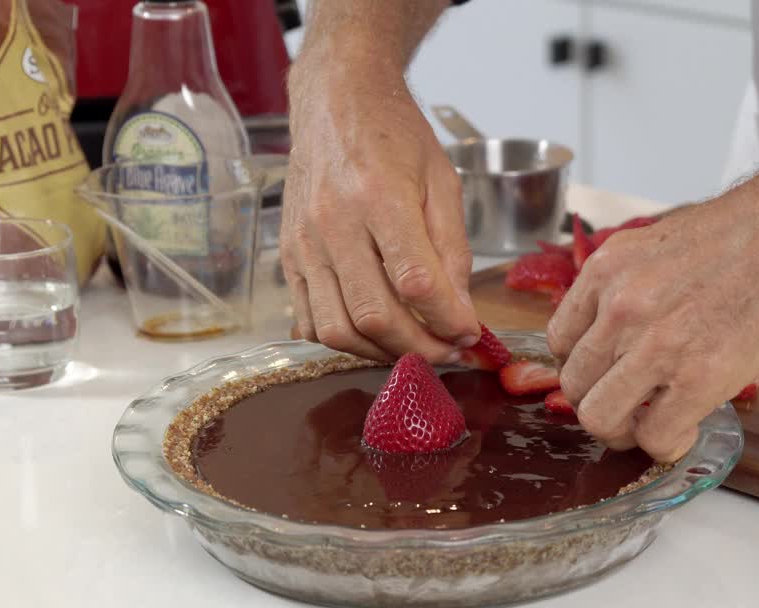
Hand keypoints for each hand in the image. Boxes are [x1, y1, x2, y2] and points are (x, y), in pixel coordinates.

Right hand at [279, 58, 479, 363]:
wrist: (335, 103)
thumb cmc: (394, 136)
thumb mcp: (442, 181)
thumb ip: (452, 249)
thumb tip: (460, 313)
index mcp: (379, 197)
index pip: (414, 282)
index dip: (447, 320)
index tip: (470, 333)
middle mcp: (334, 224)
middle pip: (374, 315)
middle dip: (419, 347)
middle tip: (449, 351)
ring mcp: (304, 244)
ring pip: (337, 329)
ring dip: (380, 353)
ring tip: (413, 348)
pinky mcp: (288, 257)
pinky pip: (309, 320)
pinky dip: (344, 341)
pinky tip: (373, 335)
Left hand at [547, 187, 758, 460]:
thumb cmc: (754, 229)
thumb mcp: (663, 244)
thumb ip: (631, 287)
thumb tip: (619, 332)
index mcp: (606, 269)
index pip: (560, 342)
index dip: (585, 368)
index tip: (611, 376)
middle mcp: (620, 305)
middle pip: (574, 386)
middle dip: (601, 404)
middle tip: (633, 408)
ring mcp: (657, 342)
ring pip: (600, 418)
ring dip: (625, 432)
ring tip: (654, 424)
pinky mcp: (702, 375)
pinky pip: (655, 436)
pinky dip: (665, 445)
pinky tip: (686, 430)